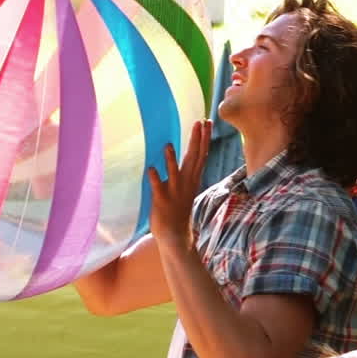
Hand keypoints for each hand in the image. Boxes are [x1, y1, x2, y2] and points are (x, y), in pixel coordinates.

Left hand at [148, 120, 210, 247]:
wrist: (175, 235)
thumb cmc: (177, 209)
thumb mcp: (183, 187)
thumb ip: (181, 171)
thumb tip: (176, 155)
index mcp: (192, 179)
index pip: (200, 155)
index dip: (203, 138)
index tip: (206, 122)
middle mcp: (185, 183)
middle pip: (193, 159)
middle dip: (196, 140)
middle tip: (199, 123)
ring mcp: (174, 192)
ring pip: (174, 173)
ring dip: (171, 160)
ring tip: (168, 145)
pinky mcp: (162, 201)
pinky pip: (157, 188)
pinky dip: (154, 178)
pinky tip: (150, 169)